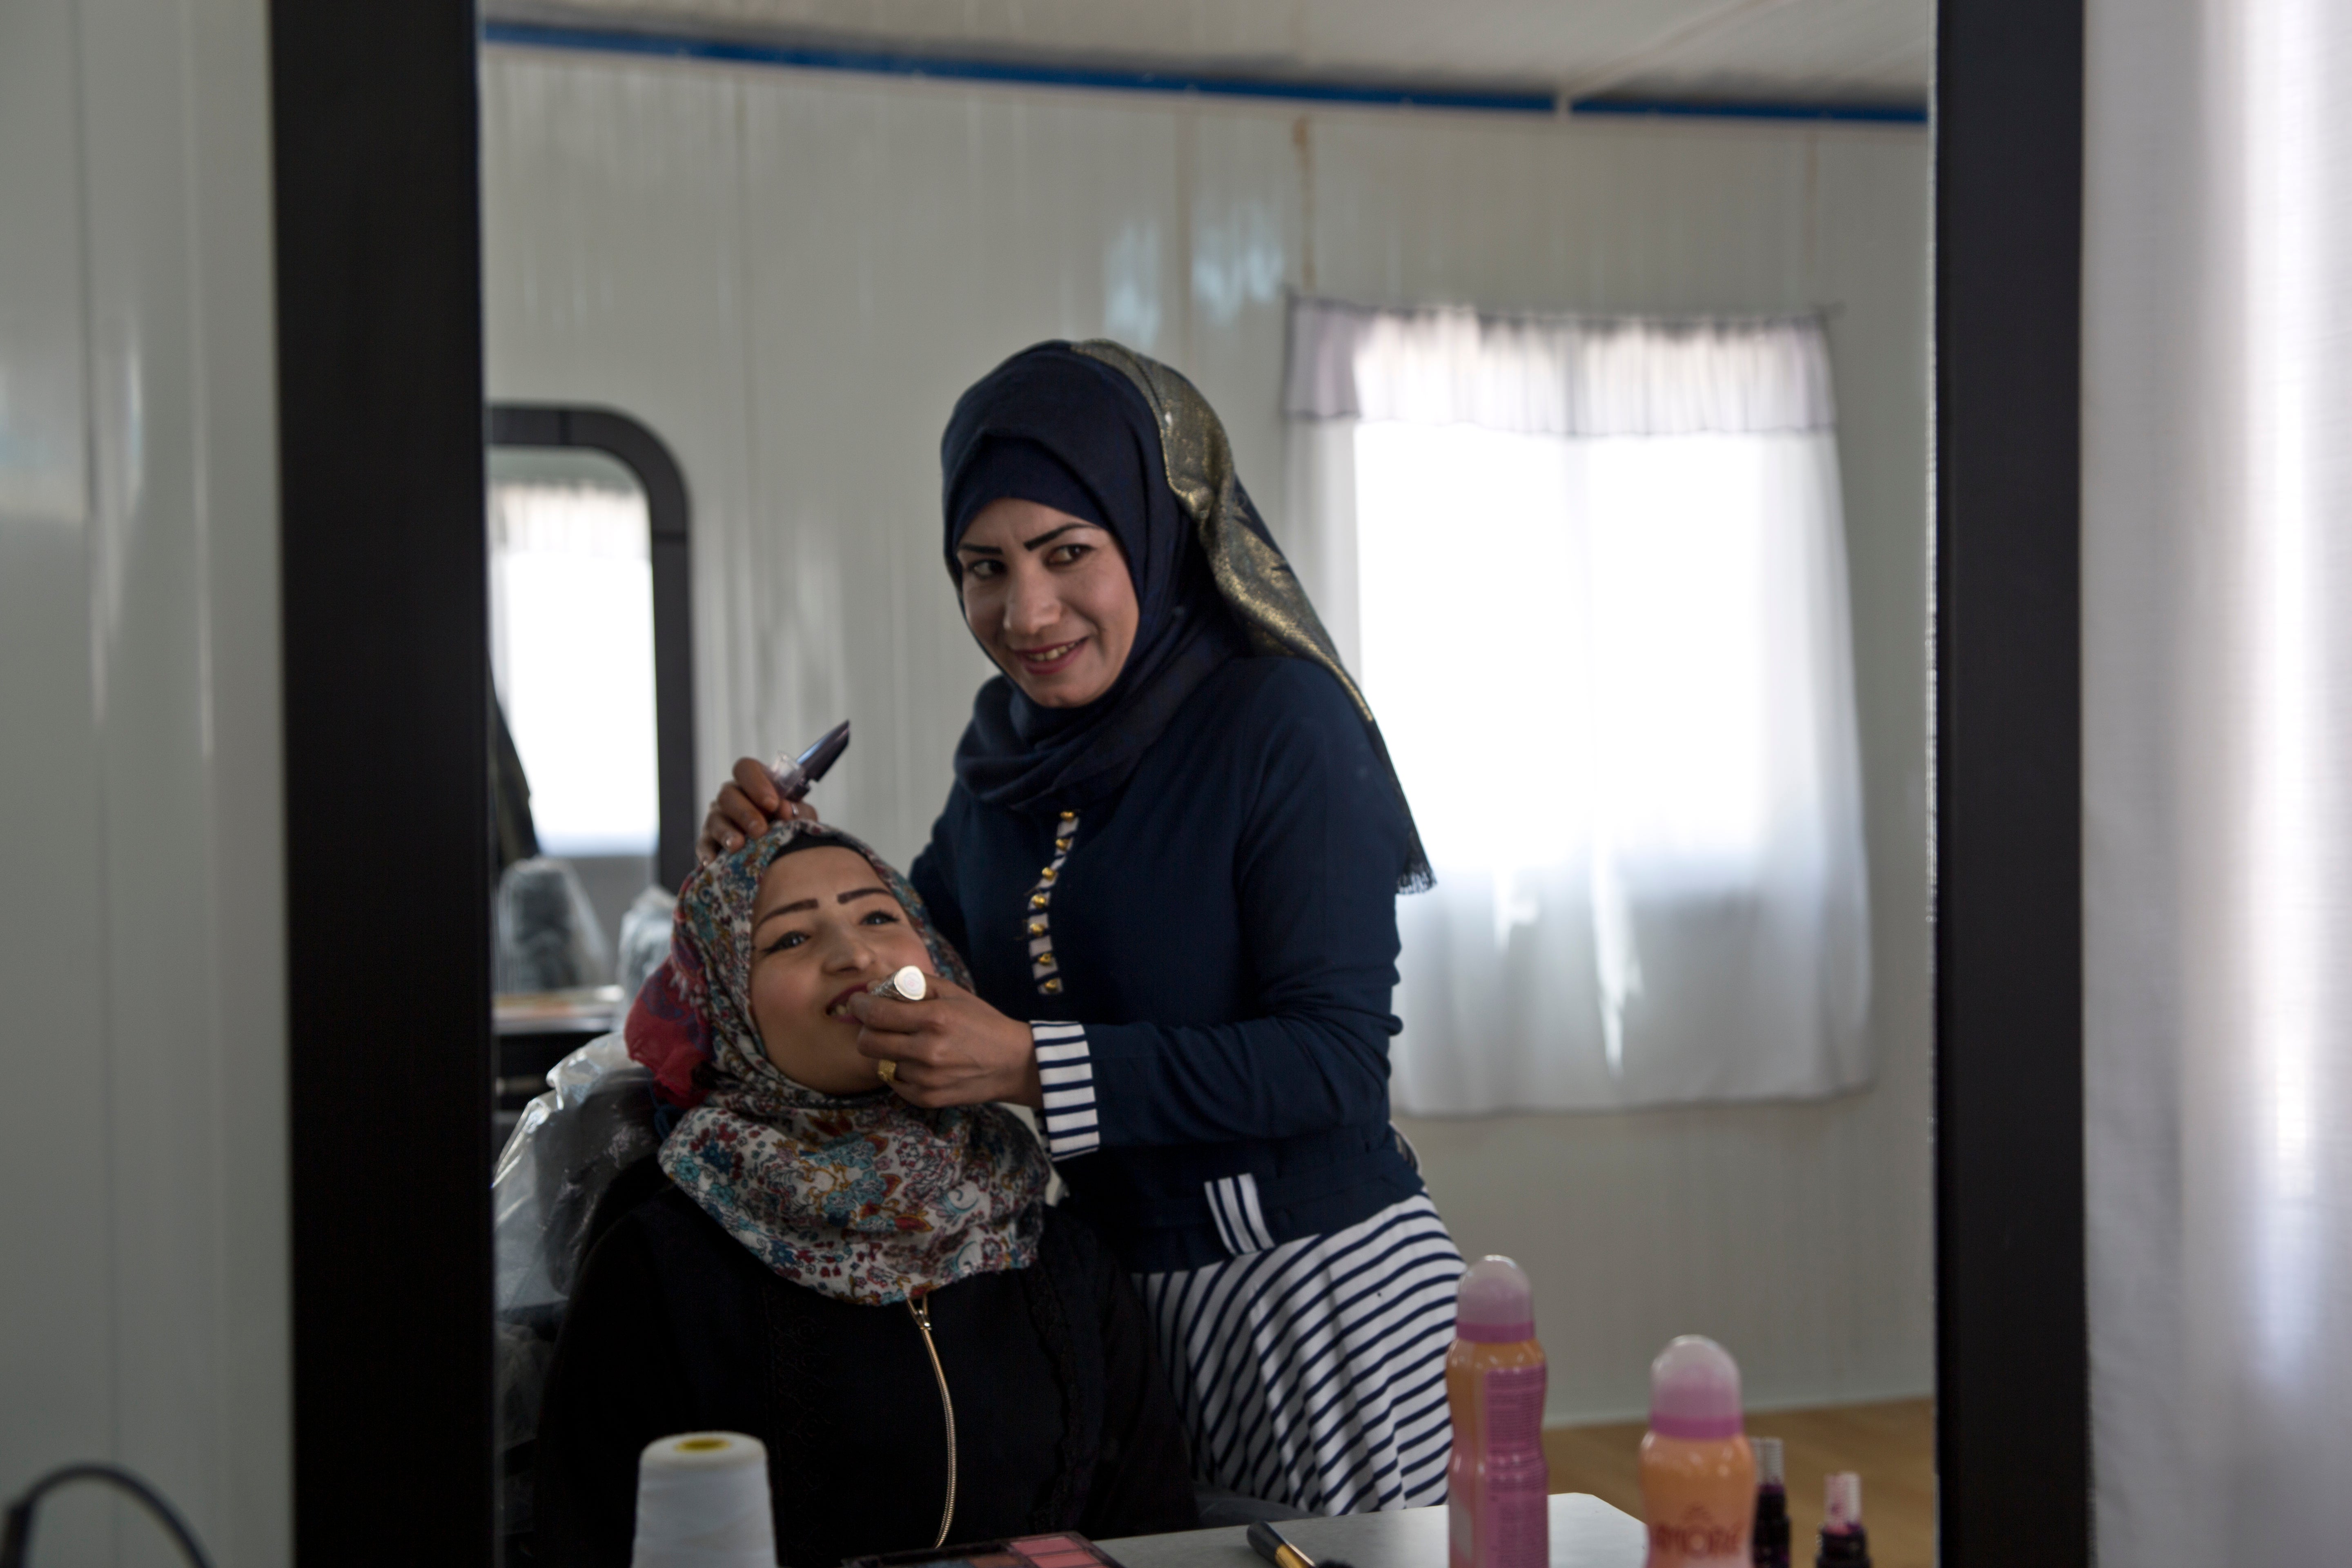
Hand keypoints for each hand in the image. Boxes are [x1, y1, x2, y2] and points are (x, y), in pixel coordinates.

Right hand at [697, 756, 821, 862]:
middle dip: (745, 813)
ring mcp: (718, 817)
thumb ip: (797, 809)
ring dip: (726, 832)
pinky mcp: (710, 840)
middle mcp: (732, 796)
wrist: (784, 850)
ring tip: (738, 846)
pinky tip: (713, 861)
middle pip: (727, 794)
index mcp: (754, 782)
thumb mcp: (800, 814)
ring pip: (715, 819)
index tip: (772, 803)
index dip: (756, 783)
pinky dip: (707, 852)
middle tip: (759, 830)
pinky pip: (703, 844)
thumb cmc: (791, 823)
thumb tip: (787, 811)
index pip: (746, 769)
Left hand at [849, 977, 1043, 1109]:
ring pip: (879, 1064)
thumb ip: (912, 984)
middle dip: (866, 1030)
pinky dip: (900, 1071)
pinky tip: (919, 1063)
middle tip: (878, 1024)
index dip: (859, 1005)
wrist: (1013, 1063)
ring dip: (887, 1052)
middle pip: (867, 1043)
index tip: (859, 1002)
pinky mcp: (927, 1098)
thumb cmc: (982, 1022)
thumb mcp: (953, 992)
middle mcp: (927, 1050)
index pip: (875, 1014)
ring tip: (908, 1044)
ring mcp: (926, 1079)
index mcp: (934, 1018)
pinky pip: (894, 1083)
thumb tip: (872, 988)